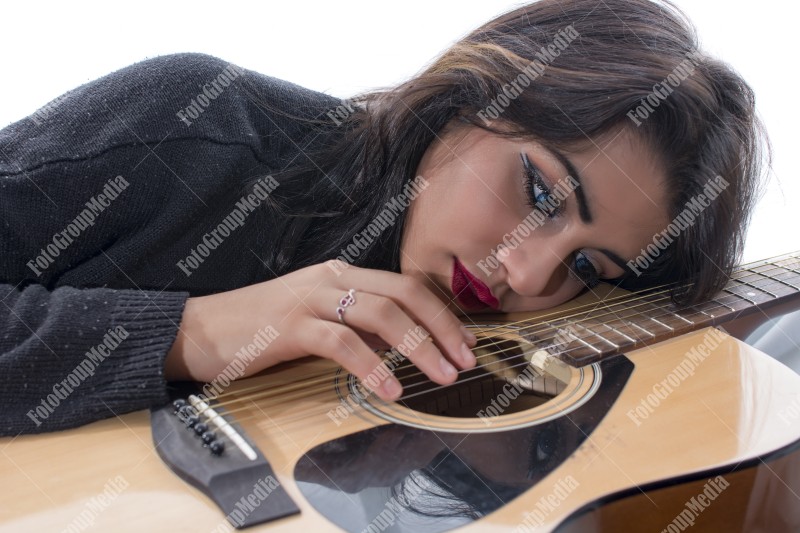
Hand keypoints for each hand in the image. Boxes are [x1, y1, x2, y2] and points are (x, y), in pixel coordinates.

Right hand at [165, 261, 477, 400]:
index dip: (442, 314)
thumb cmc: (260, 329)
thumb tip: (402, 346)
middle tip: (466, 360)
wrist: (199, 330)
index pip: (406, 287)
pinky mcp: (290, 326)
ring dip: (419, 347)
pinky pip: (343, 343)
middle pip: (404, 294)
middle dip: (443, 328)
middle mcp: (331, 279)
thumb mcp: (316, 319)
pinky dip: (372, 366)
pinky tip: (390, 388)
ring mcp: (310, 299)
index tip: (465, 342)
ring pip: (381, 314)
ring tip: (441, 376)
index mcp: (341, 275)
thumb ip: (355, 325)